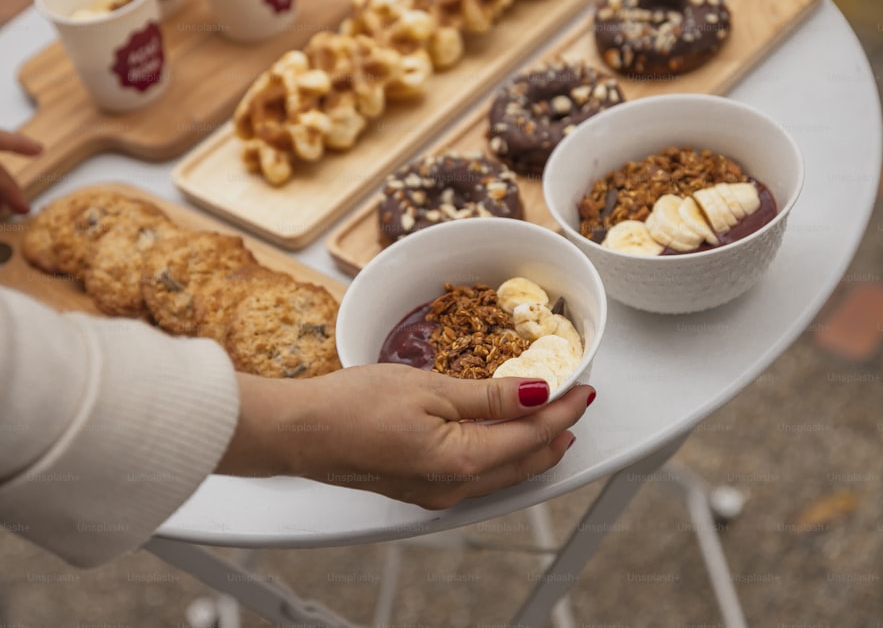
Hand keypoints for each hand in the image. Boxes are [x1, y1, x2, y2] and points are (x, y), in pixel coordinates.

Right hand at [217, 363, 595, 509]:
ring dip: (530, 447)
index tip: (583, 389)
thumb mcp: (429, 388)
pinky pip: (476, 475)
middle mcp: (452, 489)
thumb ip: (489, 396)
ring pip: (501, 473)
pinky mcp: (418, 487)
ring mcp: (434, 493)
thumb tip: (537, 393)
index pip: (530, 436)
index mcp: (460, 463)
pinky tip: (498, 436)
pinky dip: (499, 454)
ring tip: (548, 422)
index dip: (563, 410)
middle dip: (555, 434)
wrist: (299, 431)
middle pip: (522, 464)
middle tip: (576, 406)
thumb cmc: (351, 407)